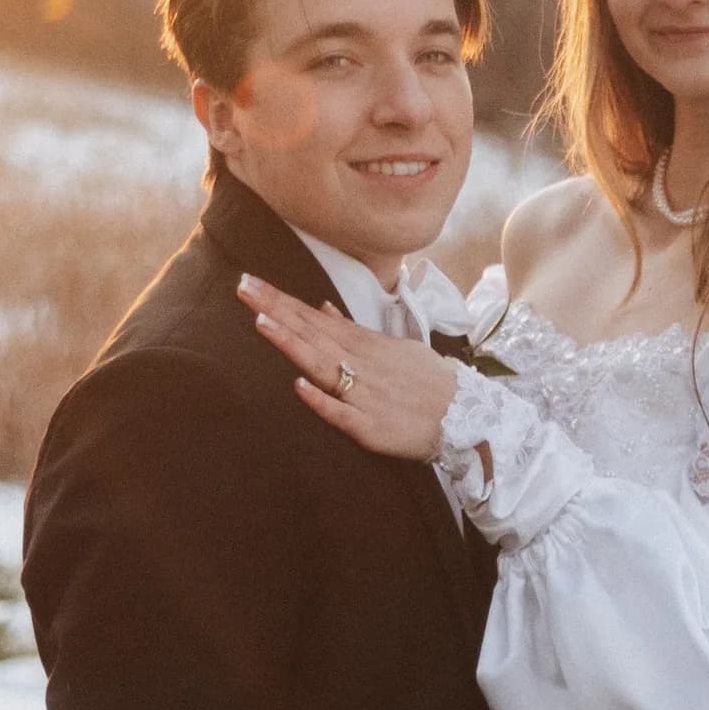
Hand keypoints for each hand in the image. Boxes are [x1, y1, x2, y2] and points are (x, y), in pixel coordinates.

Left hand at [237, 272, 456, 460]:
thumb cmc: (427, 382)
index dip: (282, 301)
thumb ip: (353, 329)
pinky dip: (322, 401)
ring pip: (323, 366)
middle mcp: (361, 365)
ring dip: (293, 344)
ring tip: (263, 322)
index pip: (315, 317)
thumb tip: (321, 307)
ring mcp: (365, 395)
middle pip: (312, 334)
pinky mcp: (371, 428)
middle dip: (276, 310)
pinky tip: (300, 387)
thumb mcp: (394, 346)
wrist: (466, 416)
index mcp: (365, 345)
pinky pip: (342, 414)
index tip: (251, 282)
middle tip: (242, 288)